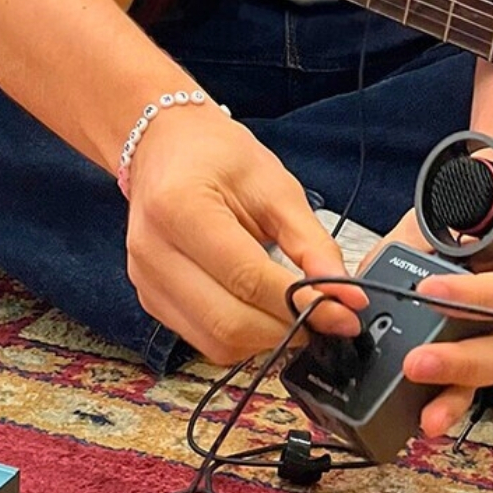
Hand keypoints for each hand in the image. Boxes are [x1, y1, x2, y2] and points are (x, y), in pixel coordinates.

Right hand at [125, 108, 366, 364]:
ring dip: (264, 341)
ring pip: (216, 343)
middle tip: (322, 321)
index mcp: (179, 208)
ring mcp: (145, 282)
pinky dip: (241, 337)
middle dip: (285, 330)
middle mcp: (153, 252)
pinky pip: (203, 341)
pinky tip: (259, 314)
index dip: (301, 304)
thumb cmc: (215, 157)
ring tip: (291, 316)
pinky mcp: (150, 302)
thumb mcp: (275, 187)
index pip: (247, 278)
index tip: (343, 314)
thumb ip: (312, 244)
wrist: (163, 150)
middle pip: (229, 323)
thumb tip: (347, 296)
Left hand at [361, 210, 492, 437]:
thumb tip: (385, 265)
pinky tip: (425, 421)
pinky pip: (466, 393)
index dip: (472, 294)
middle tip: (417, 363)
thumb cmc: (466, 235)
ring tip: (426, 413)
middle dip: (460, 360)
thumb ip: (422, 241)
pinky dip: (445, 407)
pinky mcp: (482, 371)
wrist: (481, 246)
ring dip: (454, 395)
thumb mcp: (447, 222)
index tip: (429, 289)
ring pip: (490, 378)